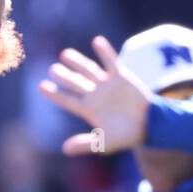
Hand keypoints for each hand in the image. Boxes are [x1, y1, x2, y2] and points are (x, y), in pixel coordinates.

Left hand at [38, 36, 151, 155]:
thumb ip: (85, 144)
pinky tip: (96, 42)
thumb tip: (65, 149)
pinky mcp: (121, 76)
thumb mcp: (105, 143)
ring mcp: (107, 84)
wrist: (150, 125)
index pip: (67, 100)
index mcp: (89, 109)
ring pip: (89, 70)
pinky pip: (111, 62)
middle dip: (64, 76)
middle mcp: (95, 94)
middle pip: (75, 83)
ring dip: (78, 62)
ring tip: (65, 54)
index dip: (55, 94)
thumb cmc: (127, 136)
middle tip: (53, 70)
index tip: (42, 86)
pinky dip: (105, 52)